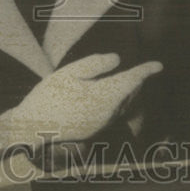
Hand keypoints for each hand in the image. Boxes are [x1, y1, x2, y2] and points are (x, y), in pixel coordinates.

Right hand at [9, 53, 162, 145]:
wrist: (31, 128)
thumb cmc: (48, 95)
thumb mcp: (69, 72)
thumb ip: (95, 64)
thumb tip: (117, 60)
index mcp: (103, 97)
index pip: (130, 81)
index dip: (145, 71)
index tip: (158, 65)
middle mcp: (107, 114)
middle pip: (129, 94)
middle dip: (135, 81)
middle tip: (142, 69)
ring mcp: (101, 125)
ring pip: (122, 105)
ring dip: (126, 92)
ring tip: (127, 80)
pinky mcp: (94, 131)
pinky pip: (112, 113)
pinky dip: (115, 102)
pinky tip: (106, 95)